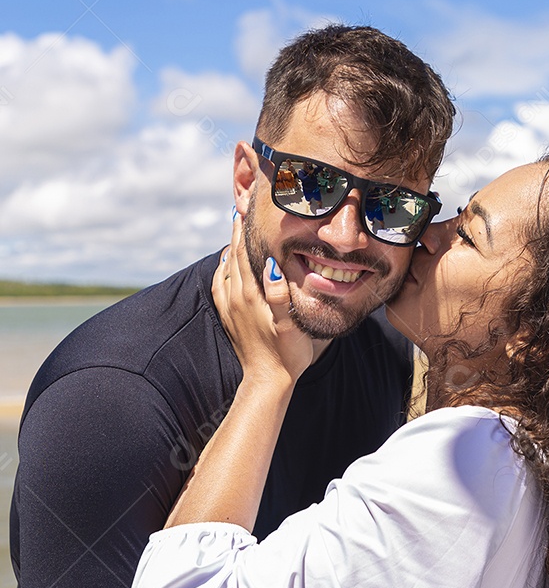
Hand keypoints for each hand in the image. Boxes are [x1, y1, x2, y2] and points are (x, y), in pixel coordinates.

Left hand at [213, 213, 312, 385]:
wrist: (268, 382)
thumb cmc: (286, 353)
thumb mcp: (289, 324)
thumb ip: (279, 294)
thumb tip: (271, 265)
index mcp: (250, 295)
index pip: (244, 252)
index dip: (244, 228)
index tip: (244, 206)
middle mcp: (235, 297)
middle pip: (233, 255)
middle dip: (236, 231)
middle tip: (239, 207)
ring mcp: (230, 307)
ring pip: (226, 268)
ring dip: (231, 247)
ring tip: (235, 230)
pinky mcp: (229, 317)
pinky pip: (221, 284)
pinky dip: (224, 268)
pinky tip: (228, 265)